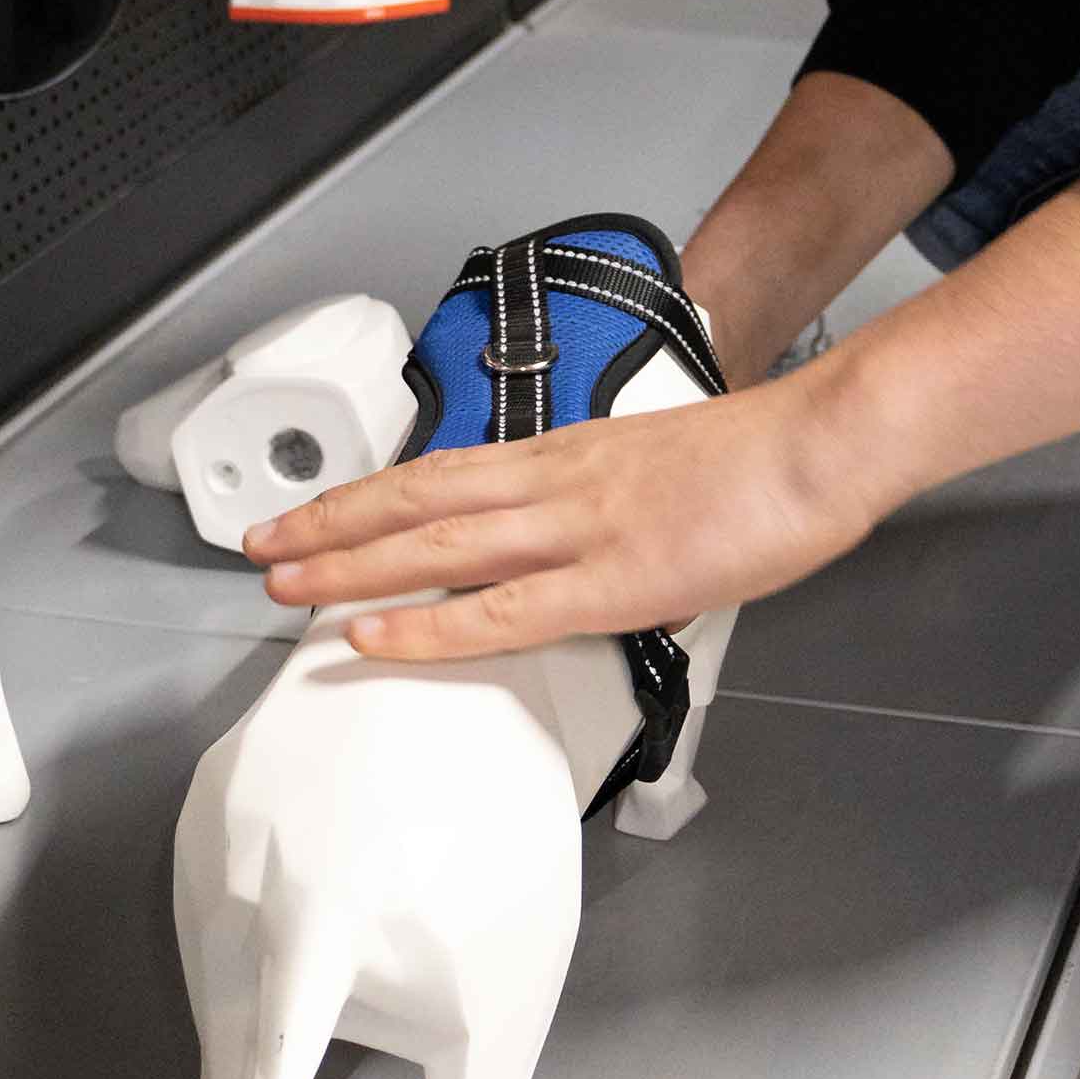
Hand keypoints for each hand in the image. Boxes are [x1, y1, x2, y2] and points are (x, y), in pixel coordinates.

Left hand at [246, 372, 875, 665]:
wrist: (820, 443)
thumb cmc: (763, 461)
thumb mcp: (667, 471)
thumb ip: (616, 514)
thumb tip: (597, 559)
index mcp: (567, 455)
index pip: (442, 472)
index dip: (368, 494)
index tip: (314, 511)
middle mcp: (553, 483)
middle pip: (415, 501)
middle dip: (329, 525)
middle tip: (259, 547)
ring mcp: (576, 530)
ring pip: (434, 547)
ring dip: (349, 566)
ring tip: (283, 586)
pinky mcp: (612, 580)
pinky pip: (499, 611)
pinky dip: (426, 624)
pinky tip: (372, 635)